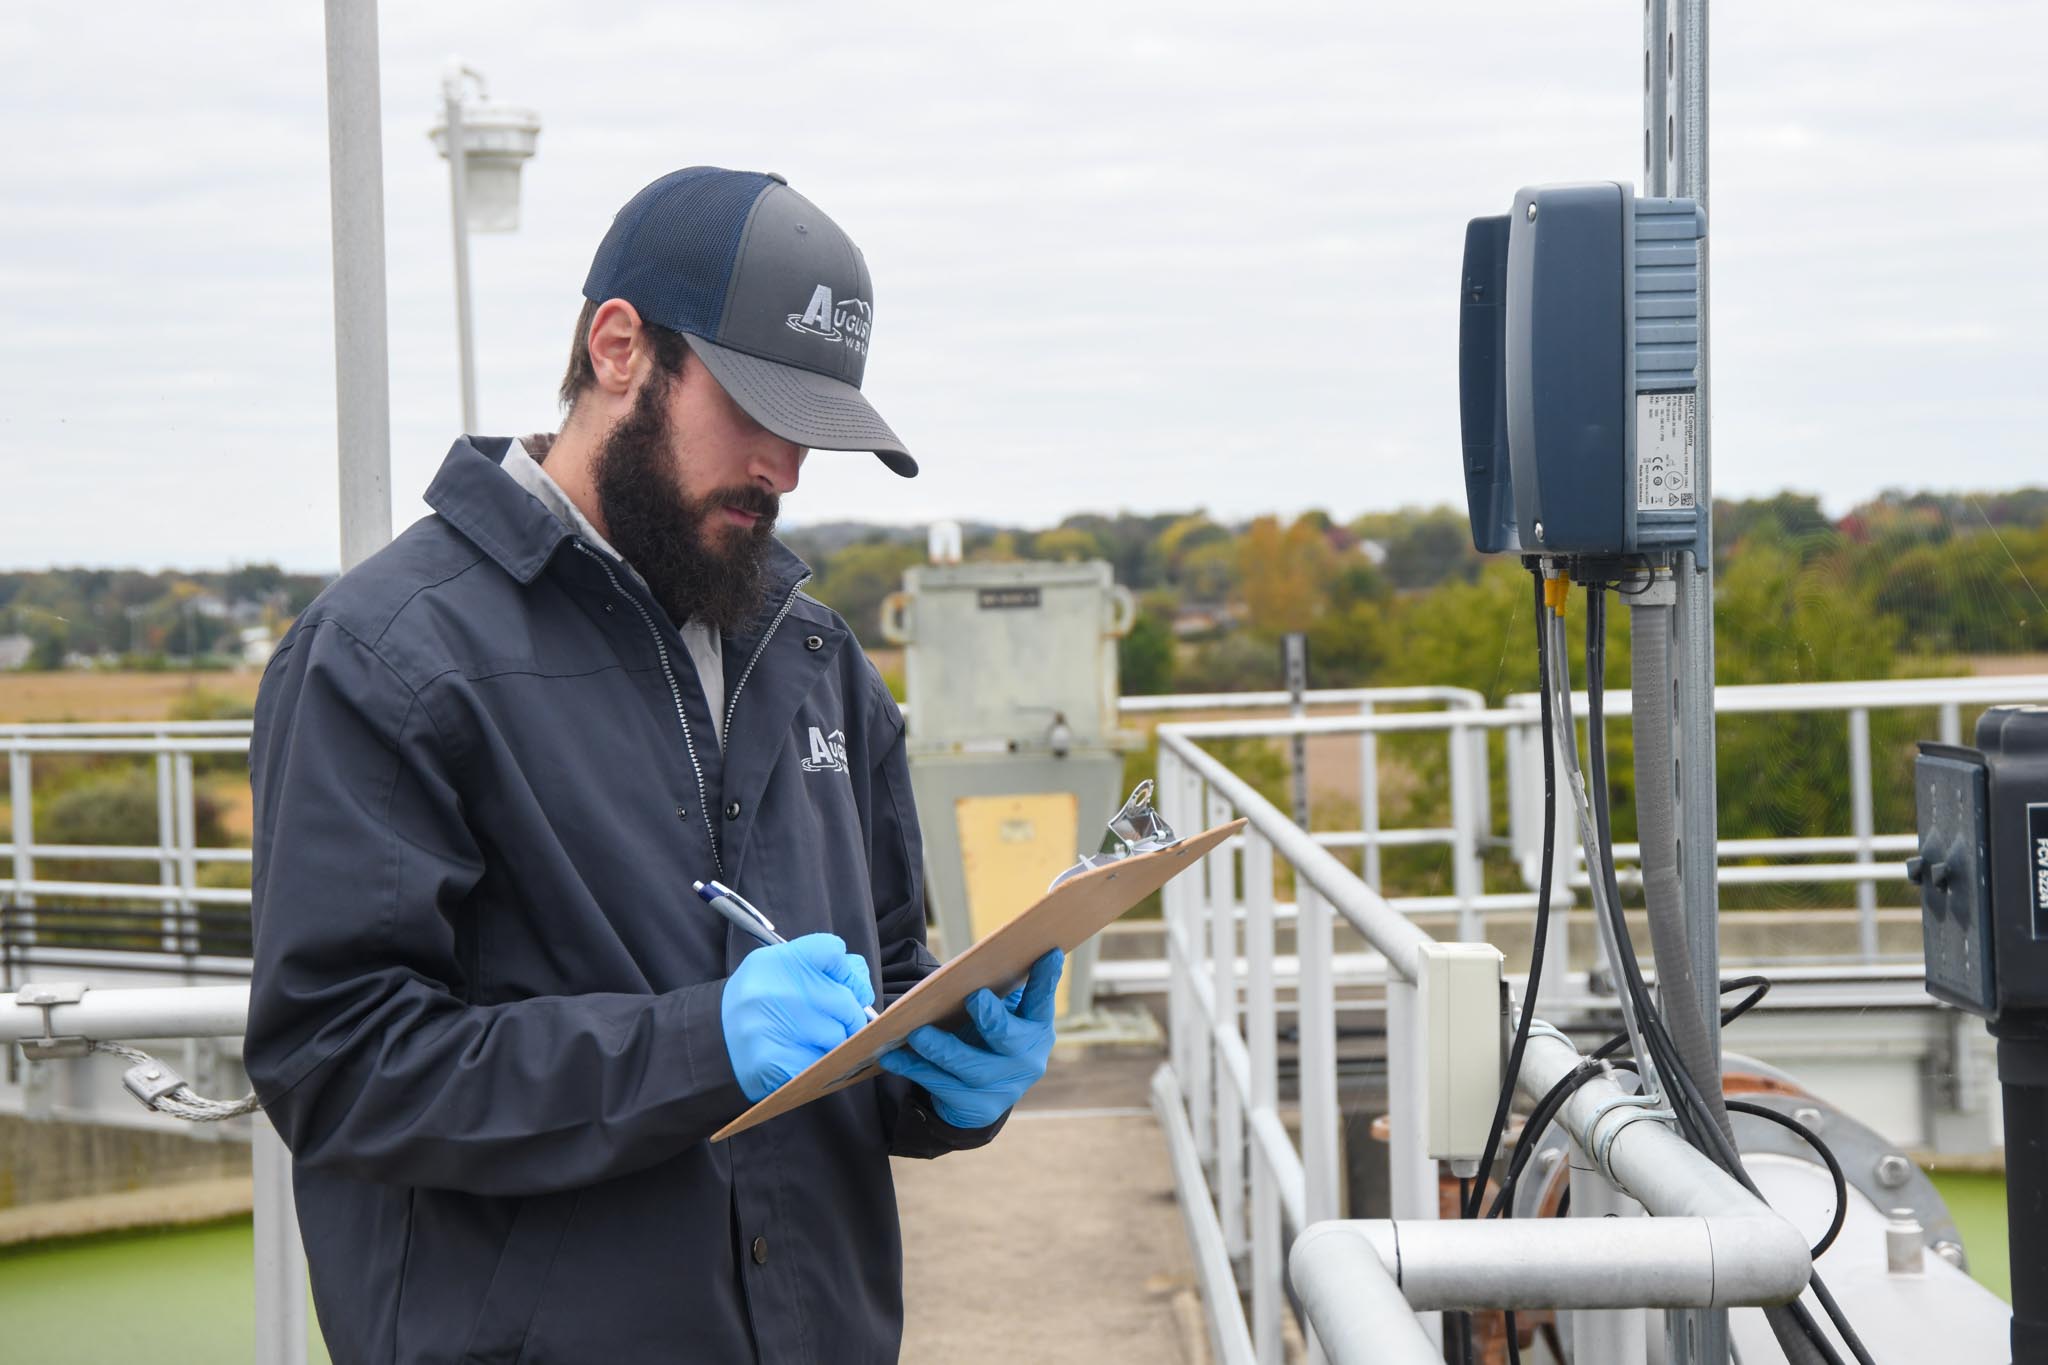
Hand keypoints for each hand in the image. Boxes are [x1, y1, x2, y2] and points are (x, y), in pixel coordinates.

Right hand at [721, 934, 874, 1101]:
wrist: (711, 1040)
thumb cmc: (758, 1003)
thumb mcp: (780, 971)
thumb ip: (821, 968)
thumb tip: (860, 983)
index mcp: (776, 961)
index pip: (832, 951)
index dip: (846, 971)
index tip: (844, 984)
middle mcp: (773, 989)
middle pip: (844, 1000)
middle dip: (850, 1016)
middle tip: (838, 1023)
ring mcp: (772, 1026)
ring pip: (838, 1036)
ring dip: (836, 1043)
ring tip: (813, 1041)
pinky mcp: (773, 1062)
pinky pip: (822, 1064)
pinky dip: (821, 1065)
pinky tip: (803, 1059)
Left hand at [877, 948, 1062, 1129]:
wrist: (984, 1095)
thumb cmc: (987, 1038)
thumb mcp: (998, 1016)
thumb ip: (993, 993)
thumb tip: (967, 966)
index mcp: (1035, 1027)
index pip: (1042, 1000)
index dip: (1047, 978)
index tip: (1049, 952)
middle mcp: (1026, 1058)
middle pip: (1009, 1038)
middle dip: (993, 1018)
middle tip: (974, 997)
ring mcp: (1003, 1087)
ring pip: (970, 1067)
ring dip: (941, 1048)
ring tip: (917, 1033)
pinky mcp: (977, 1107)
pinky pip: (942, 1086)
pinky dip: (915, 1069)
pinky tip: (893, 1057)